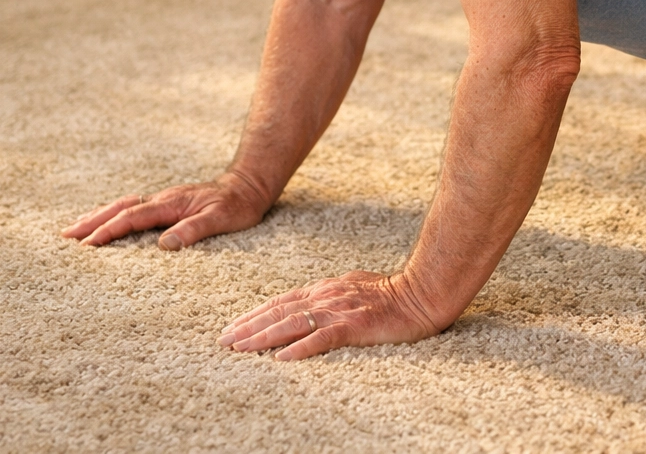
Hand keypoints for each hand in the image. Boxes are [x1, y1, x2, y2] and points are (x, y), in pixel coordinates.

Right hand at [61, 172, 272, 248]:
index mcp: (171, 203)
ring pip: (123, 205)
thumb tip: (163, 245)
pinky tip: (106, 220)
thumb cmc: (239, 205)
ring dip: (98, 216)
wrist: (250, 185)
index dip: (109, 230)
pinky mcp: (166, 203)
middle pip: (120, 208)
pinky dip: (113, 213)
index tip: (87, 244)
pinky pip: (133, 207)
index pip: (133, 217)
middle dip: (92, 221)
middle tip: (65, 235)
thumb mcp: (222, 219)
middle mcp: (162, 199)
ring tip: (74, 228)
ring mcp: (163, 199)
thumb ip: (194, 230)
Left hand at [219, 270, 444, 359]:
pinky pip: (322, 338)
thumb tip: (311, 306)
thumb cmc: (393, 294)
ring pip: (292, 323)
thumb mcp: (354, 288)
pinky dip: (300, 348)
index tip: (233, 327)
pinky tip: (282, 358)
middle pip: (279, 311)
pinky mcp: (355, 326)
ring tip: (240, 348)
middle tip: (223, 341)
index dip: (255, 314)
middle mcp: (327, 297)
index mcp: (326, 289)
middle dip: (248, 326)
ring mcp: (340, 310)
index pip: (282, 302)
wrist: (422, 293)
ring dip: (263, 336)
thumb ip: (331, 297)